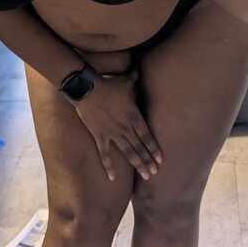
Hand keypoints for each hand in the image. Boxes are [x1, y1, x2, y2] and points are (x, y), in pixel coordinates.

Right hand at [72, 65, 162, 181]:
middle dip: (148, 161)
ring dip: (137, 164)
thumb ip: (135, 77)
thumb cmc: (108, 84)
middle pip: (140, 147)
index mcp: (133, 116)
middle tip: (154, 173)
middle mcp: (125, 127)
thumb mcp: (126, 80)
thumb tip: (140, 68)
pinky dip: (109, 167)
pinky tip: (112, 178)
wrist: (87, 89)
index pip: (147, 136)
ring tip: (145, 176)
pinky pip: (105, 154)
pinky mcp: (99, 136)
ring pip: (128, 152)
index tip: (161, 160)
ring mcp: (112, 133)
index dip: (154, 148)